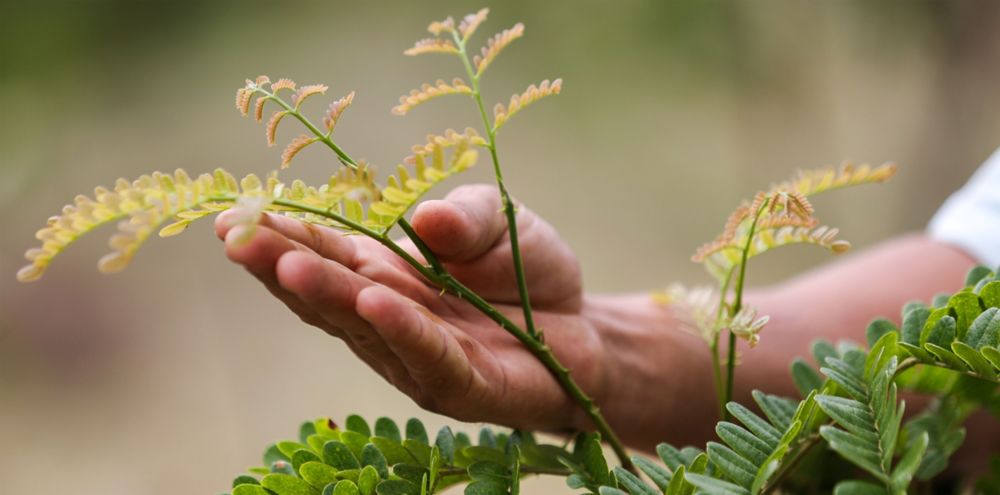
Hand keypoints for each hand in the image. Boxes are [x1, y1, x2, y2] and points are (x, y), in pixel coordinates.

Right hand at [216, 185, 605, 430]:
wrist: (582, 326)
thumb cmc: (525, 270)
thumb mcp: (498, 220)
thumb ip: (463, 216)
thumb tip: (425, 217)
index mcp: (383, 274)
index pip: (324, 253)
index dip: (280, 234)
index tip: (232, 212)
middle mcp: (386, 321)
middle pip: (326, 292)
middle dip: (280, 263)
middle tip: (235, 234)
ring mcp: (418, 358)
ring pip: (364, 326)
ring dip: (326, 295)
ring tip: (286, 263)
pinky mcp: (462, 386)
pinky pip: (430, 357)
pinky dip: (402, 330)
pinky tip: (373, 302)